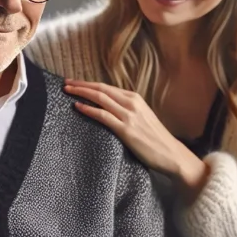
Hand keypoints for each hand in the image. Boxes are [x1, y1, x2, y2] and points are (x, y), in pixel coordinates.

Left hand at [63, 79, 208, 194]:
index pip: (107, 87)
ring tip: (67, 91)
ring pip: (100, 98)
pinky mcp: (126, 130)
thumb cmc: (155, 139)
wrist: (171, 154)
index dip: (89, 83)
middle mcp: (132, 103)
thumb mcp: (142, 118)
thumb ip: (127, 111)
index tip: (75, 82)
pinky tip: (77, 106)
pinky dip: (89, 109)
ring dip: (81, 93)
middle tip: (65, 82)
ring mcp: (129, 116)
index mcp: (135, 99)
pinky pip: (103, 115)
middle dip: (81, 84)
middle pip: (101, 89)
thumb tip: (109, 109)